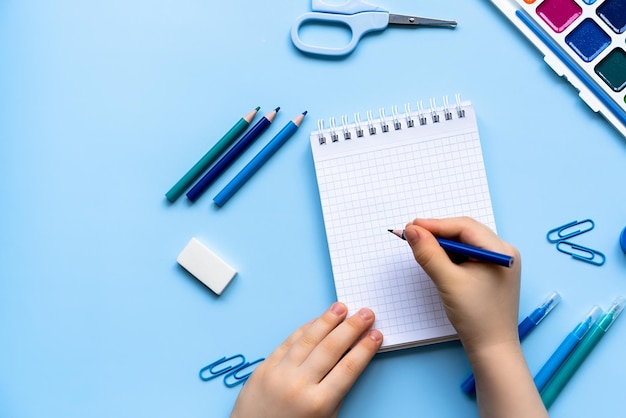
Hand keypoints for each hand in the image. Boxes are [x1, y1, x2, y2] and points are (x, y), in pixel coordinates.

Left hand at [230, 302, 382, 417]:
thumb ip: (336, 391)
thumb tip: (351, 357)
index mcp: (318, 404)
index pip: (348, 368)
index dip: (364, 349)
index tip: (376, 335)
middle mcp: (299, 385)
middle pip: (331, 348)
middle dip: (352, 328)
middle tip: (366, 314)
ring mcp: (279, 374)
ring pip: (308, 339)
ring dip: (328, 320)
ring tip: (342, 307)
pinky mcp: (264, 367)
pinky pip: (288, 342)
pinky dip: (304, 329)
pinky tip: (317, 320)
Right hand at [404, 217, 547, 417]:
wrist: (491, 348)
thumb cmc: (476, 316)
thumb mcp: (448, 281)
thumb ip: (429, 254)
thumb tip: (412, 230)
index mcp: (501, 251)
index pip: (464, 227)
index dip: (436, 225)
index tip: (411, 226)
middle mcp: (503, 252)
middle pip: (465, 232)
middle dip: (437, 233)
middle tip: (412, 234)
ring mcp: (497, 263)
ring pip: (464, 243)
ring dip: (442, 244)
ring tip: (420, 246)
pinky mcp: (489, 273)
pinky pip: (466, 256)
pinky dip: (449, 255)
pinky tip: (435, 259)